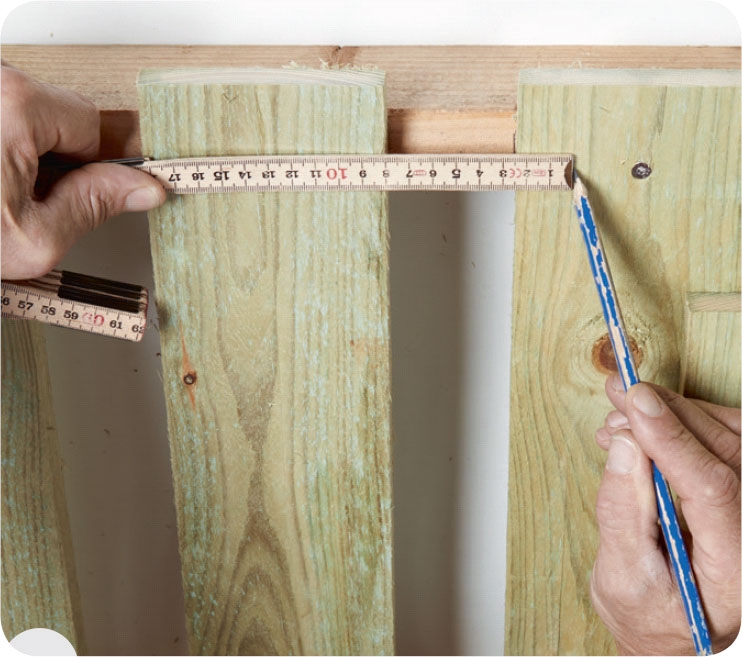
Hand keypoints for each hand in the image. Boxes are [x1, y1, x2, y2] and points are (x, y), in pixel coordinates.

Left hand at [1, 63, 164, 278]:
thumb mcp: (34, 238)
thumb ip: (93, 206)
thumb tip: (142, 190)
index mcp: (15, 106)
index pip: (90, 124)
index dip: (95, 166)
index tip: (109, 187)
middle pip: (58, 114)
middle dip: (58, 159)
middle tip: (31, 201)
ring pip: (27, 115)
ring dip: (25, 155)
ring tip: (1, 194)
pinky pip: (5, 119)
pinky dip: (4, 149)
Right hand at [592, 374, 740, 653]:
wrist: (668, 624)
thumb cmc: (648, 612)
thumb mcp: (622, 576)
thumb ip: (623, 513)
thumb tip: (625, 446)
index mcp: (733, 566)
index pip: (714, 489)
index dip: (672, 440)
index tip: (636, 405)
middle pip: (723, 452)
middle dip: (668, 414)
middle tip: (622, 391)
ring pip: (727, 435)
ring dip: (673, 411)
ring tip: (622, 409)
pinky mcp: (737, 487)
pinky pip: (721, 436)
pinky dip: (680, 419)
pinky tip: (643, 423)